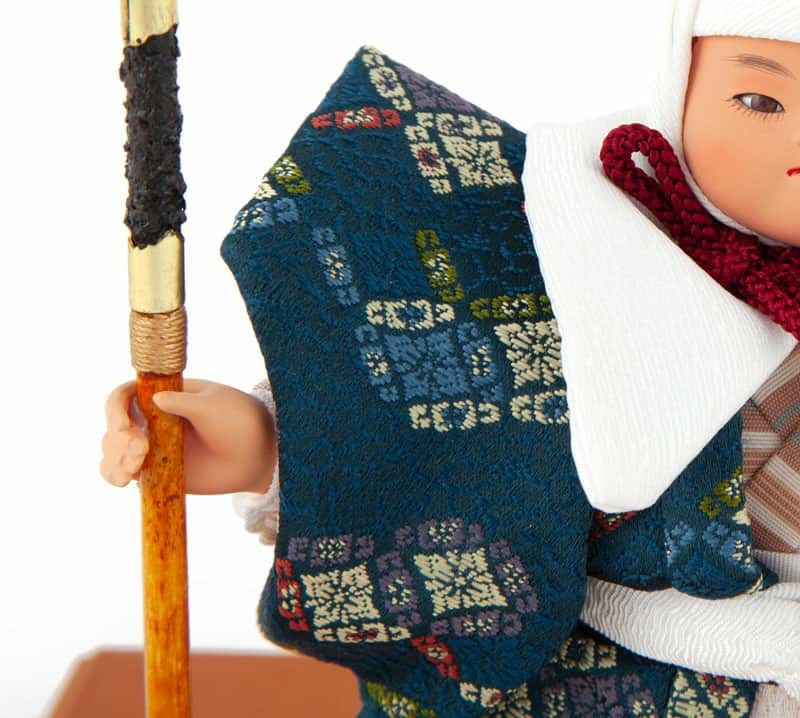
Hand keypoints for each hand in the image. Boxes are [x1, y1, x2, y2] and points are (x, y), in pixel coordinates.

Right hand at [100, 378, 276, 494]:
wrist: (258, 455)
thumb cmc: (240, 422)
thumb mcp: (216, 406)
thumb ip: (186, 403)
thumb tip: (156, 398)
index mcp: (164, 395)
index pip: (124, 396)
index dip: (115, 409)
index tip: (125, 427)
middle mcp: (152, 419)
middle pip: (114, 425)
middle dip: (118, 439)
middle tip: (141, 450)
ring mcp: (152, 446)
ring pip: (112, 451)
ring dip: (114, 459)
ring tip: (135, 468)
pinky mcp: (156, 471)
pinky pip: (124, 472)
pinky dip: (115, 475)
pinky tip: (125, 479)